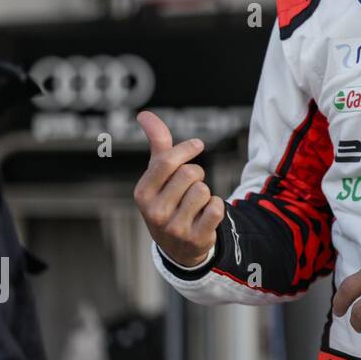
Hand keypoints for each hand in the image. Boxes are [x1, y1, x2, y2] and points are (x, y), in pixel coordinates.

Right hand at [133, 110, 223, 267]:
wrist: (178, 245)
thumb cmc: (168, 199)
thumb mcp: (158, 175)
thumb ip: (157, 144)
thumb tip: (144, 114)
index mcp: (142, 193)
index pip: (167, 161)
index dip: (186, 149)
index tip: (198, 144)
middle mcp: (154, 212)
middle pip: (190, 173)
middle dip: (197, 174)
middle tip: (191, 186)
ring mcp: (174, 228)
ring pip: (204, 190)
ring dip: (206, 193)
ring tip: (194, 205)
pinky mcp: (196, 238)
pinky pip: (217, 208)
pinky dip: (217, 207)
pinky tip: (205, 216)